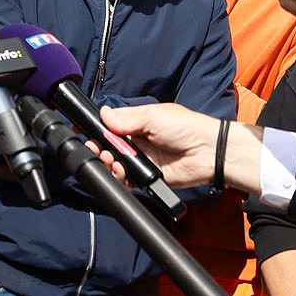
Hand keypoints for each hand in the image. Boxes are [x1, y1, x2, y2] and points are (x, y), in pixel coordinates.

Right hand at [97, 103, 263, 193]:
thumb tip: (104, 114)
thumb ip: (127, 118)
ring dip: (107, 162)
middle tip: (97, 148)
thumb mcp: (154, 116)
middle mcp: (137, 142)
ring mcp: (141, 160)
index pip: (110, 126)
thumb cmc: (188, 128)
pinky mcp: (146, 177)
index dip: (98, 130)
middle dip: (98, 148)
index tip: (87, 132)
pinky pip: (126, 181)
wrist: (208, 152)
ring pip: (114, 164)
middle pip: (108, 147)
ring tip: (109, 159)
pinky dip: (119, 177)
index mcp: (137, 123)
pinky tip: (119, 171)